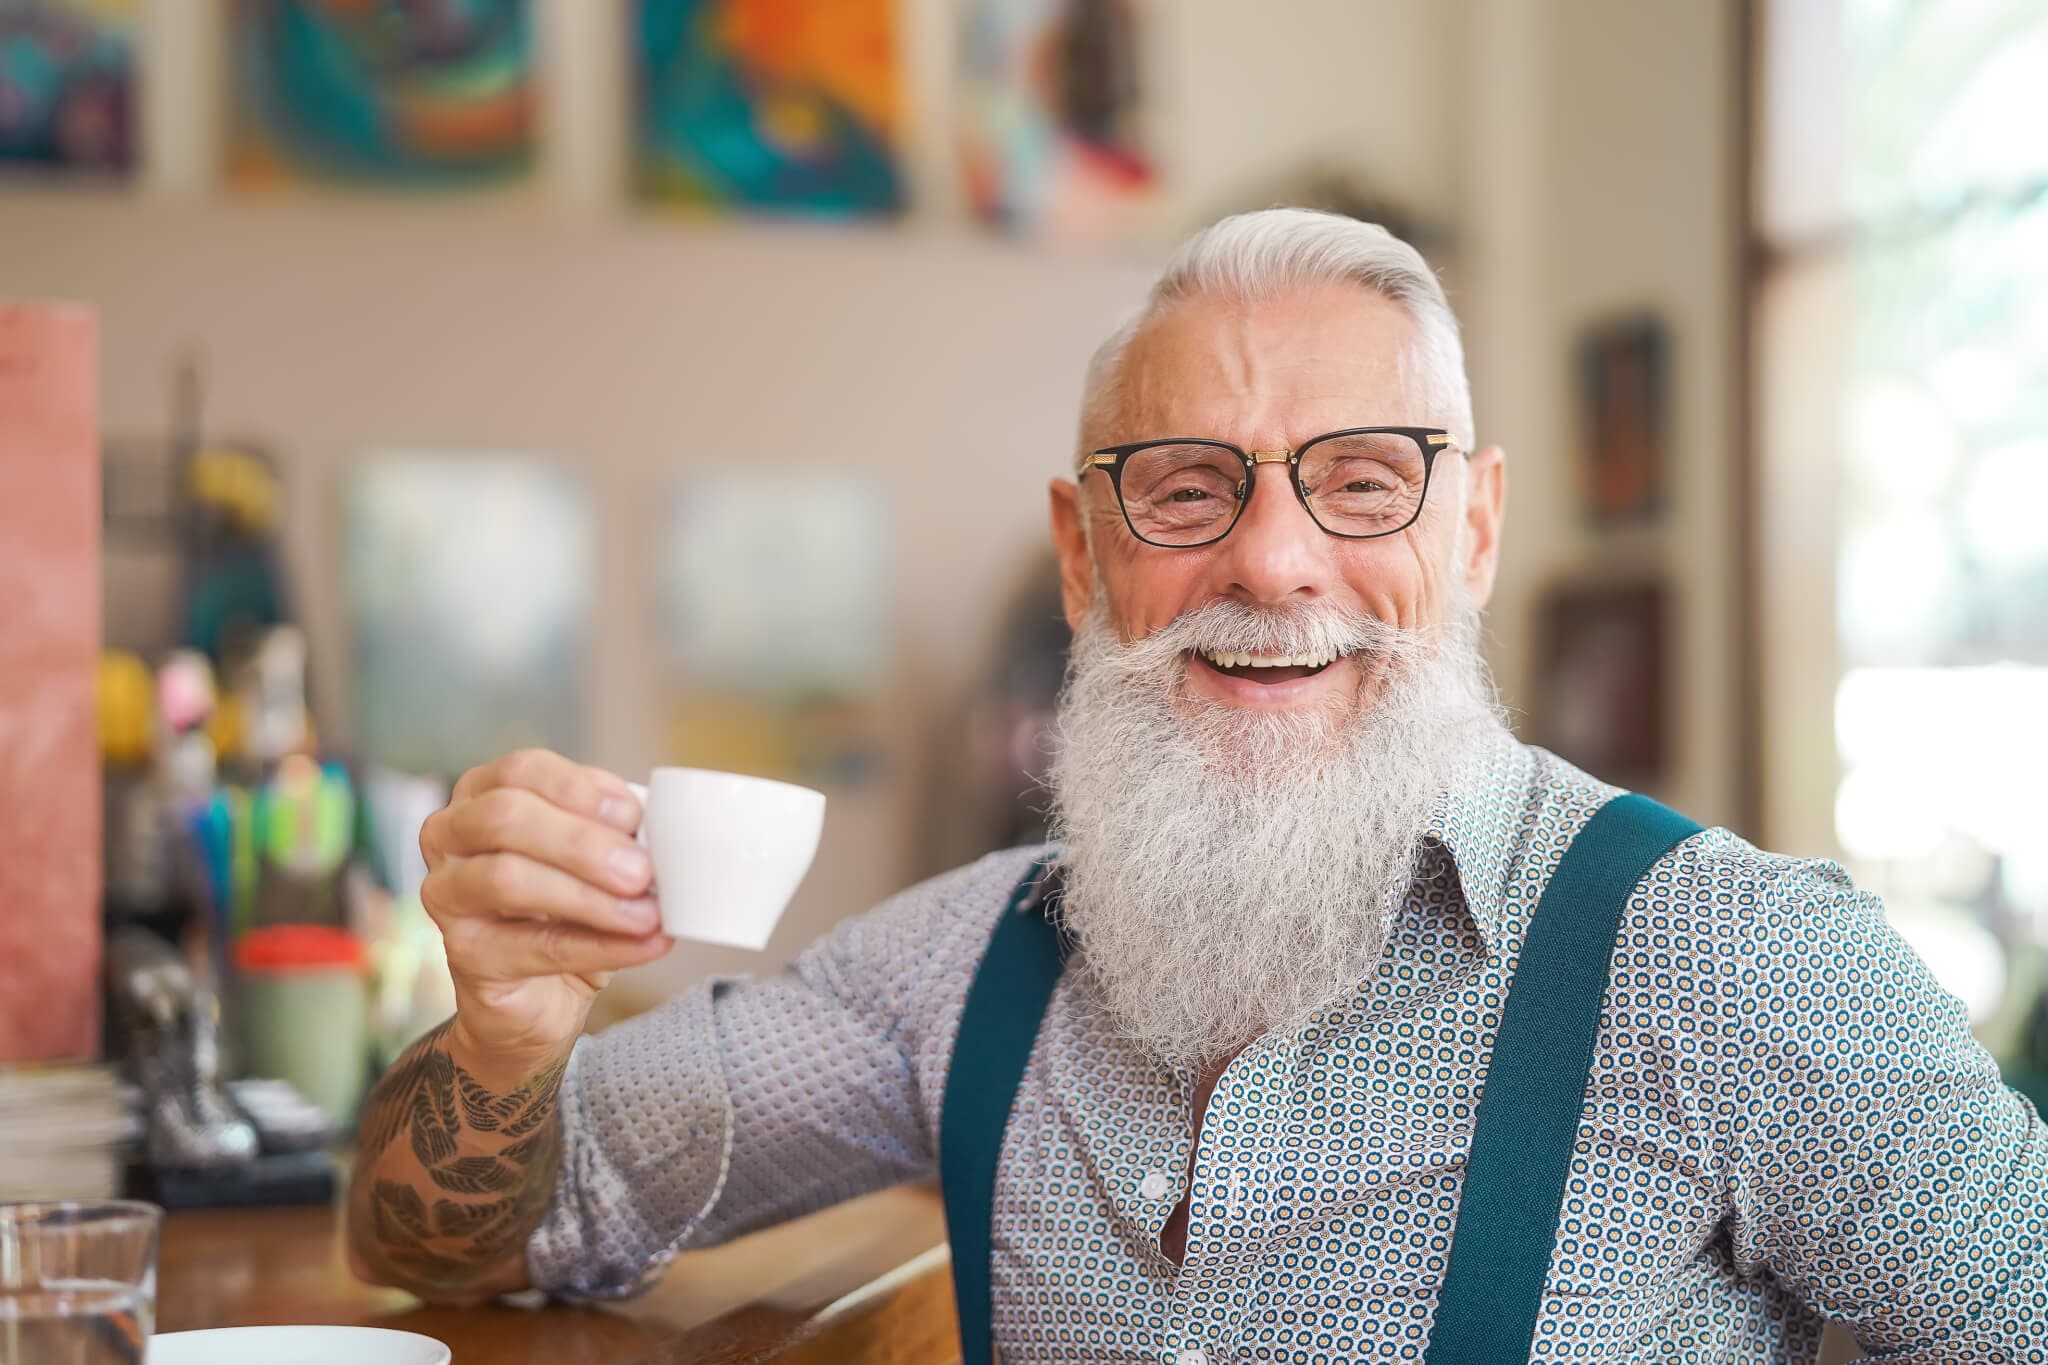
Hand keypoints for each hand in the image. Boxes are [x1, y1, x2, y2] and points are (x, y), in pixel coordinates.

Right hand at [419, 749, 669, 1067]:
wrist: (538, 993)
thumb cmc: (565, 909)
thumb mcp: (592, 859)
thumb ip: (613, 835)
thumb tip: (660, 830)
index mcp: (482, 794)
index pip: (522, 771)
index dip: (579, 788)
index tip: (633, 814)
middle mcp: (450, 836)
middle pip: (506, 818)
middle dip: (582, 843)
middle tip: (642, 871)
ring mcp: (446, 894)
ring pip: (508, 879)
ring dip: (590, 896)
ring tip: (648, 913)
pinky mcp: (464, 953)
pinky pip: (536, 946)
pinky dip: (600, 946)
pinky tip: (644, 944)